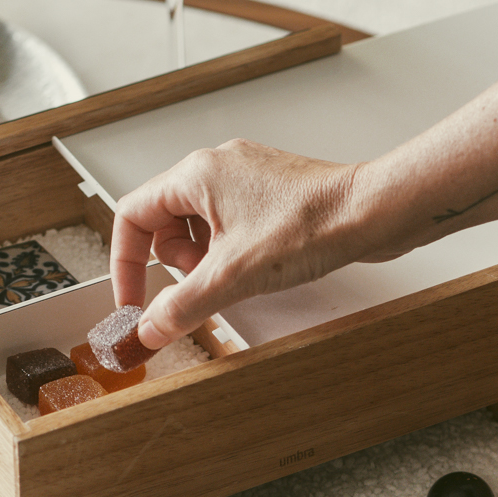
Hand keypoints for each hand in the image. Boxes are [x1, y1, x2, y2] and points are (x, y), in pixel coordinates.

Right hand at [109, 139, 370, 348]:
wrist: (372, 213)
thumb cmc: (313, 224)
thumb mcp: (232, 276)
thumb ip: (182, 306)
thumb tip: (148, 329)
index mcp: (196, 174)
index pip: (132, 217)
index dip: (125, 264)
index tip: (134, 301)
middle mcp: (218, 167)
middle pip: (164, 222)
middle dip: (176, 264)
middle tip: (202, 285)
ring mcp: (247, 179)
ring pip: (199, 226)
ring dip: (206, 260)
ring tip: (235, 275)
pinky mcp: (271, 194)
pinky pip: (231, 225)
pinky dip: (232, 252)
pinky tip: (258, 267)